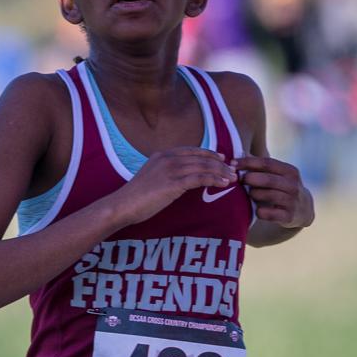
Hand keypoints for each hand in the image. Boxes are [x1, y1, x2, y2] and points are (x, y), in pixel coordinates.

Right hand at [111, 147, 237, 225]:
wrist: (123, 205)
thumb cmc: (136, 197)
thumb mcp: (152, 177)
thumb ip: (166, 173)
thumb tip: (182, 178)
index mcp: (162, 154)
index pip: (192, 150)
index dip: (210, 153)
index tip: (222, 158)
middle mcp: (168, 158)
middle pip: (201, 157)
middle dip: (220, 163)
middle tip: (233, 170)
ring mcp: (171, 169)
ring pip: (204, 166)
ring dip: (221, 172)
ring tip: (233, 178)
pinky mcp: (174, 183)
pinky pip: (200, 178)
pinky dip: (215, 180)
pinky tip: (223, 184)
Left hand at [235, 154, 313, 228]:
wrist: (303, 209)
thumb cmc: (282, 188)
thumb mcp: (278, 175)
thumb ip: (260, 166)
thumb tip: (238, 153)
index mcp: (290, 171)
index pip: (267, 163)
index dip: (248, 162)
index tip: (233, 164)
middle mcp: (293, 185)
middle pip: (268, 179)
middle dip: (249, 178)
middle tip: (238, 180)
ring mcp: (292, 201)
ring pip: (268, 195)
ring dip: (254, 194)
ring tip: (250, 194)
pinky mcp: (288, 216)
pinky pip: (269, 214)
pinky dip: (259, 211)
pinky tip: (257, 210)